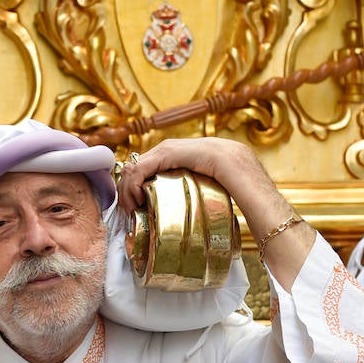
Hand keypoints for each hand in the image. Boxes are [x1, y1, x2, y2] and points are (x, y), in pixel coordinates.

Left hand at [115, 136, 314, 285]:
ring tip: (129, 202)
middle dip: (136, 174)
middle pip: (163, 150)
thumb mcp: (223, 210)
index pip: (172, 155)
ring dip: (136, 175)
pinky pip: (166, 157)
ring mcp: (218, 148)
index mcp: (220, 157)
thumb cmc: (257, 227)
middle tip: (125, 202)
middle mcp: (218, 146)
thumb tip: (183, 220)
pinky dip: (145, 174)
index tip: (134, 199)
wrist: (280, 225)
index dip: (146, 173)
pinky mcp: (215, 156)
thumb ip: (206, 203)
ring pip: (160, 151)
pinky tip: (138, 195)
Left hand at [115, 137, 259, 216]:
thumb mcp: (197, 184)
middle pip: (132, 169)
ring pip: (131, 169)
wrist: (238, 166)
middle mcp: (164, 149)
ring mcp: (164, 149)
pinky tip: (137, 201)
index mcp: (170, 156)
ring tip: (132, 210)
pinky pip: (139, 169)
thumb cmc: (224, 178)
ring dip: (126, 192)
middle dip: (125, 192)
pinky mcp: (166, 153)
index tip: (133, 211)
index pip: (139, 169)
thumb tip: (175, 211)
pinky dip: (132, 187)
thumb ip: (183, 189)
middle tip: (129, 213)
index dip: (130, 189)